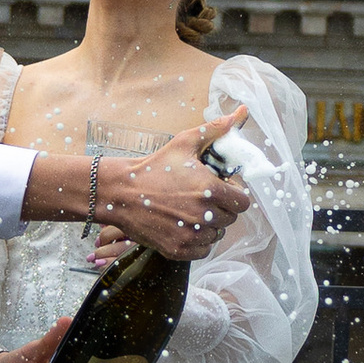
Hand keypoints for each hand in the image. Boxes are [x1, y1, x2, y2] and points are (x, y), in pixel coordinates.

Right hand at [93, 121, 247, 258]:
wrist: (121, 192)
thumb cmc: (154, 167)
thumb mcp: (184, 143)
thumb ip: (216, 130)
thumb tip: (241, 112)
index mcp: (210, 190)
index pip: (243, 203)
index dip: (234, 194)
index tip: (221, 189)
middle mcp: (203, 215)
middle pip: (230, 219)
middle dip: (221, 208)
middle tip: (202, 198)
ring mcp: (190, 235)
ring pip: (217, 235)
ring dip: (209, 225)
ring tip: (190, 211)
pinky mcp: (178, 250)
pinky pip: (203, 250)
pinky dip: (197, 240)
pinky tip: (183, 225)